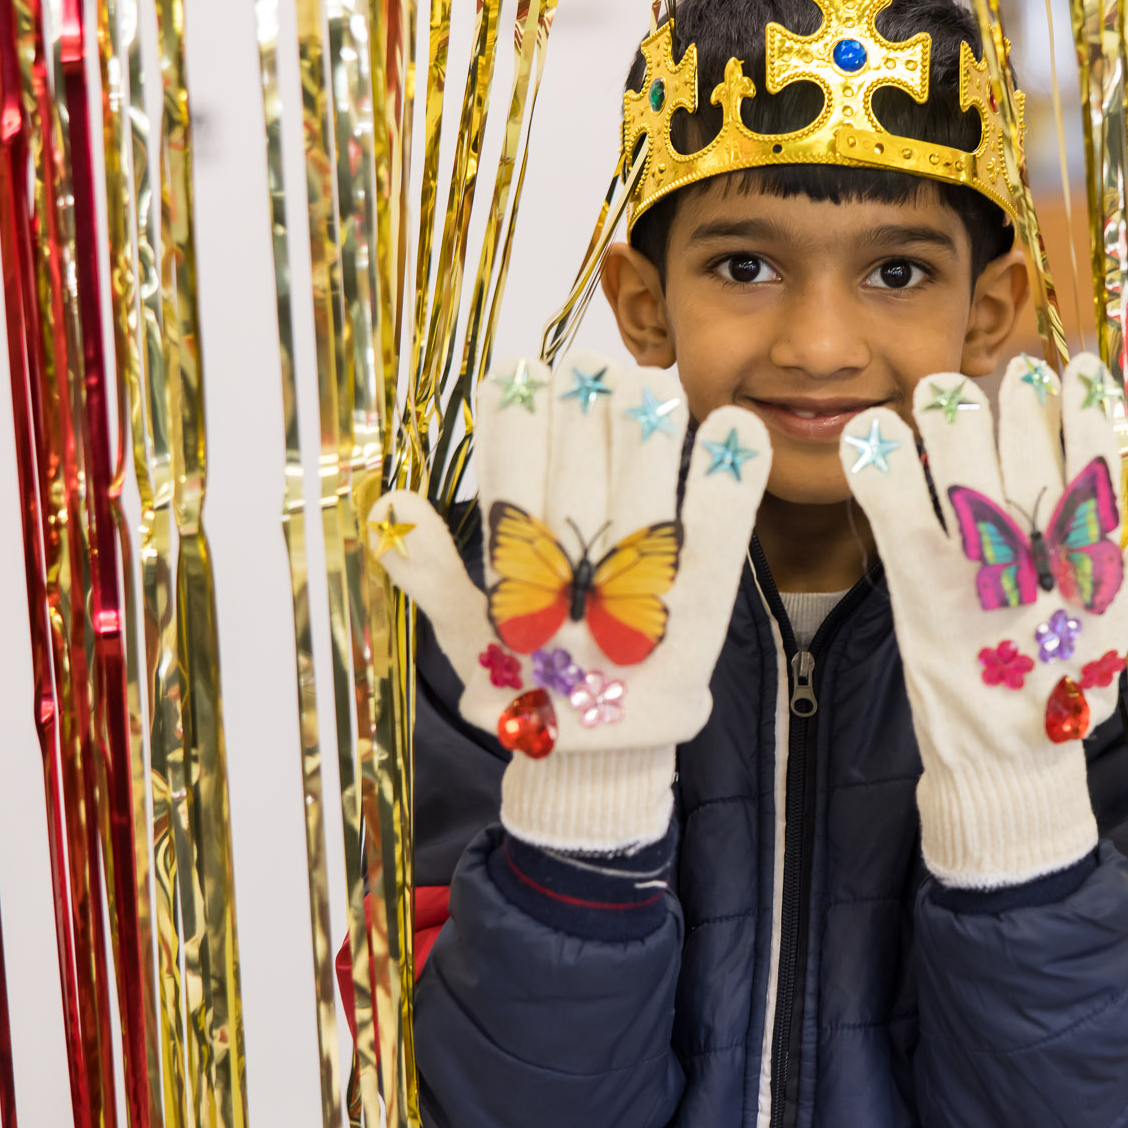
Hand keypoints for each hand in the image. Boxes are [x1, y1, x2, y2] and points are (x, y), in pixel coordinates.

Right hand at [367, 351, 770, 846]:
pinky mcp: (702, 614)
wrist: (596, 765)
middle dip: (582, 414)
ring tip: (651, 378)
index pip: (510, 491)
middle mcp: (577, 594)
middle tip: (589, 362)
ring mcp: (642, 604)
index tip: (519, 370)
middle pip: (581, 483)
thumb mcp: (467, 637)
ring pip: (643, 501)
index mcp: (515, 592)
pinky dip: (732, 483)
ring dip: (649, 434)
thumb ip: (430, 571)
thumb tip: (387, 504)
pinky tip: (740, 427)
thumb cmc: (525, 683)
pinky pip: (720, 541)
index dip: (514, 426)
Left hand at [838, 353, 1127, 885]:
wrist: (1002, 767)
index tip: (1082, 366)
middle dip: (1021, 403)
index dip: (1088, 411)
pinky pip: (897, 512)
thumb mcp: (1115, 635)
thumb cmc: (1061, 696)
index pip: (1094, 468)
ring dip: (954, 420)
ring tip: (943, 386)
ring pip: (968, 470)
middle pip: (1028, 456)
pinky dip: (881, 468)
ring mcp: (975, 570)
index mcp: (1086, 565)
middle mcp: (1034, 559)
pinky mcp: (918, 587)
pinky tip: (872, 429)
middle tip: (1015, 369)